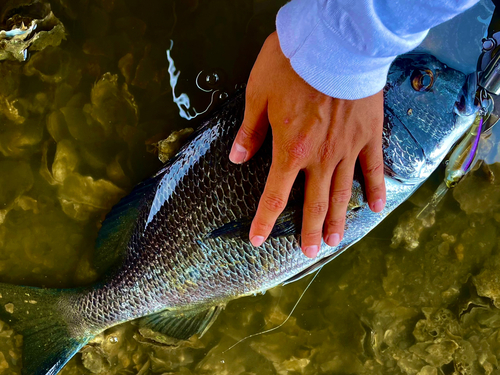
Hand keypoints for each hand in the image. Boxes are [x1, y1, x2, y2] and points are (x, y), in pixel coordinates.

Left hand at [229, 32, 385, 258]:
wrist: (335, 43)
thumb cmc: (293, 66)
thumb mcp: (259, 95)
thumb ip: (251, 131)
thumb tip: (238, 158)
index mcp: (290, 150)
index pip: (275, 195)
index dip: (265, 220)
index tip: (258, 240)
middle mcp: (320, 157)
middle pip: (314, 202)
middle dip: (310, 229)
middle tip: (311, 252)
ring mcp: (348, 148)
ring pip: (342, 192)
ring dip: (338, 219)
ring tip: (336, 241)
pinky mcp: (369, 134)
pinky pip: (373, 168)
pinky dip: (374, 190)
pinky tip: (375, 208)